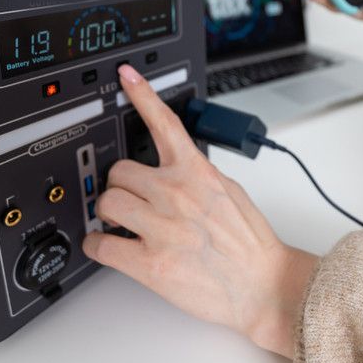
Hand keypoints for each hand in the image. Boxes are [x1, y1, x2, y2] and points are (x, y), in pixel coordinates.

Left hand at [83, 64, 318, 357]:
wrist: (263, 285)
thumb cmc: (250, 243)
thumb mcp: (229, 191)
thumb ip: (196, 175)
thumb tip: (172, 167)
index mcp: (197, 173)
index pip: (164, 123)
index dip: (142, 95)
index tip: (126, 78)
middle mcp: (176, 195)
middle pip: (119, 172)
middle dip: (122, 186)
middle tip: (133, 200)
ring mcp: (161, 228)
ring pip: (107, 203)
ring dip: (111, 214)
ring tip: (126, 225)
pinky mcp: (150, 264)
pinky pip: (101, 245)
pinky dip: (99, 246)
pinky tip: (112, 247)